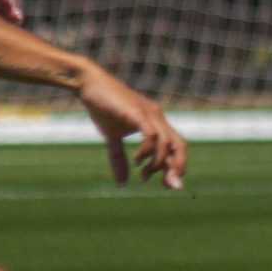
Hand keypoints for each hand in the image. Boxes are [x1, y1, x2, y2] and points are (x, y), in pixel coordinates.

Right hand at [76, 67, 187, 189]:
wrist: (91, 85)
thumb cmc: (104, 109)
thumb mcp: (112, 138)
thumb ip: (119, 159)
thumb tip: (122, 183)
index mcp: (156, 123)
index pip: (177, 146)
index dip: (177, 166)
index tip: (168, 185)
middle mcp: (157, 118)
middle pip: (180, 145)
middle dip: (178, 167)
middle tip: (168, 185)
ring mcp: (149, 114)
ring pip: (166, 143)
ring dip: (158, 163)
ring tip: (143, 173)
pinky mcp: (137, 113)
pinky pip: (151, 135)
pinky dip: (147, 151)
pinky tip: (136, 160)